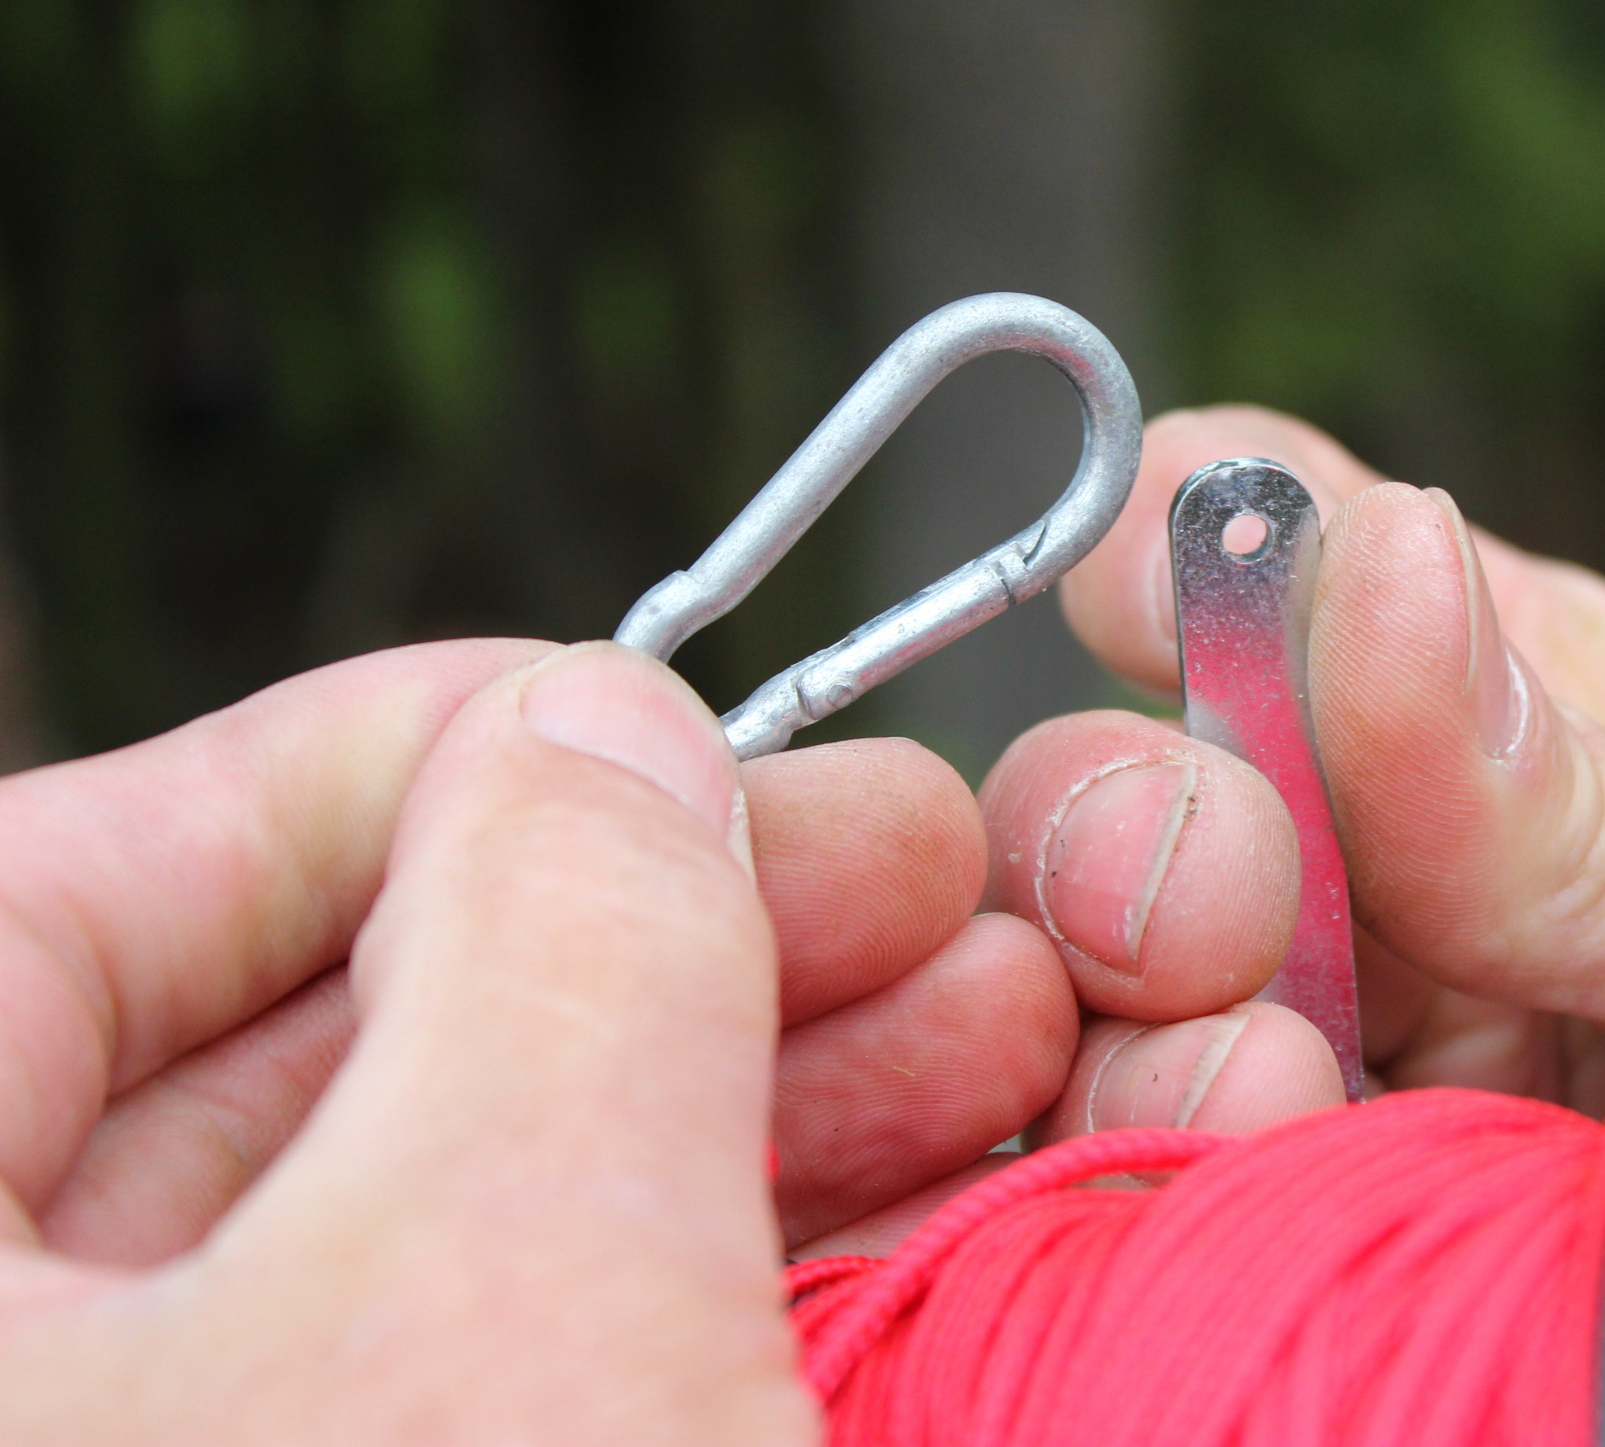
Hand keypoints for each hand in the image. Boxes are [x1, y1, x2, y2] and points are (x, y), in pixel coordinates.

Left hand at [0, 640, 1081, 1437]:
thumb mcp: (508, 1286)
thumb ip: (562, 942)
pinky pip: (536, 1396)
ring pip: (453, 1247)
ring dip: (762, 1108)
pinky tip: (967, 1191)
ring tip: (1011, 1029)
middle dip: (663, 945)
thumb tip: (604, 732)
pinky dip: (740, 1283)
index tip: (636, 721)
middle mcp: (35, 1390)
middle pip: (304, 1077)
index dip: (382, 759)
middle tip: (908, 871)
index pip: (53, 902)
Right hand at [990, 406, 1604, 1446]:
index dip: (1178, 554)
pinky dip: (1151, 1209)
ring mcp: (1394, 1100)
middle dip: (1131, 836)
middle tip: (1226, 933)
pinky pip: (1180, 1224)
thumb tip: (1367, 547)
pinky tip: (1232, 1211)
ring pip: (1131, 1024)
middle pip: (1153, 804)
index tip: (1134, 603)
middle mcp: (1438, 902)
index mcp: (1561, 728)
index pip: (1292, 567)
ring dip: (1143, 1047)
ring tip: (1278, 1116)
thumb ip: (1589, 801)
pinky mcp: (1373, 1276)